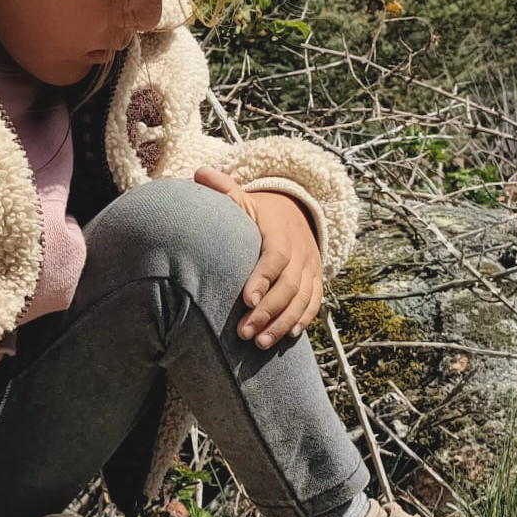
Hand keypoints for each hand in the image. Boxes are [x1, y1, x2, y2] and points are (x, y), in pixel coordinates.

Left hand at [192, 166, 322, 348]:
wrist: (295, 213)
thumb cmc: (258, 212)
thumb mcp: (243, 198)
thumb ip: (224, 190)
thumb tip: (200, 173)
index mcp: (280, 233)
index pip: (275, 257)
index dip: (263, 278)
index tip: (245, 299)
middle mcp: (300, 253)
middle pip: (288, 286)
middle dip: (267, 311)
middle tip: (243, 332)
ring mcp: (310, 269)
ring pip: (302, 300)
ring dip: (282, 323)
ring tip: (258, 343)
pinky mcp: (315, 281)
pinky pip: (314, 303)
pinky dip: (302, 320)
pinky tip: (287, 337)